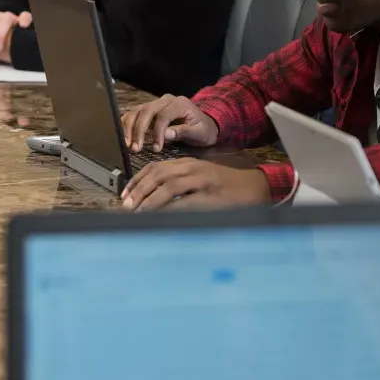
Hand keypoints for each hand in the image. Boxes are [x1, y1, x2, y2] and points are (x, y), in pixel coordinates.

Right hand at [0, 11, 31, 55]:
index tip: (23, 26)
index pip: (26, 17)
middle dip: (0, 36)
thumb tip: (23, 54)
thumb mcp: (15, 46)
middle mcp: (8, 17)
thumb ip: (19, 45)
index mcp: (19, 23)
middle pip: (6, 20)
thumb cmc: (7, 44)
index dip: (25, 20)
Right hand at [121, 95, 218, 151]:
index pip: (163, 116)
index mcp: (179, 104)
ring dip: (130, 128)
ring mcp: (156, 103)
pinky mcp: (149, 109)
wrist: (205, 124)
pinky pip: (134, 113)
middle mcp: (165, 100)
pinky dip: (127, 124)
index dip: (157, 132)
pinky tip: (125, 137)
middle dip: (139, 130)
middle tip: (136, 148)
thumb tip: (165, 135)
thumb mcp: (199, 132)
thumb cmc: (203, 129)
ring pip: (137, 111)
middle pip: (146, 111)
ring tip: (128, 145)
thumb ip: (183, 132)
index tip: (156, 148)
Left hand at [121, 159, 269, 210]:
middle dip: (139, 190)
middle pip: (158, 174)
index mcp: (188, 163)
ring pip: (168, 186)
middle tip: (126, 205)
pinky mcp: (210, 195)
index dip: (137, 180)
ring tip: (137, 211)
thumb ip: (179, 183)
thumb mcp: (199, 177)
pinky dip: (169, 209)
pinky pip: (184, 201)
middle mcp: (192, 168)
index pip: (156, 167)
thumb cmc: (226, 186)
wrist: (253, 187)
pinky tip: (159, 216)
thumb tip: (153, 198)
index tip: (125, 194)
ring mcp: (202, 180)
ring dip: (150, 200)